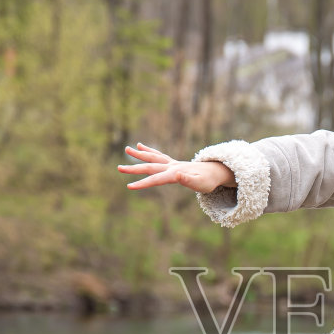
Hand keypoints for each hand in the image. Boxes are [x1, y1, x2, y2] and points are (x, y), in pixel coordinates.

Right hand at [118, 143, 235, 191]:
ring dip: (139, 155)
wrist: (215, 172)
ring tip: (127, 149)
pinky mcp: (173, 163)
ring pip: (152, 158)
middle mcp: (171, 166)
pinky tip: (140, 146)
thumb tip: (177, 176)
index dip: (142, 184)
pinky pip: (158, 156)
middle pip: (150, 167)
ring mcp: (171, 163)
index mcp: (175, 173)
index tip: (129, 186)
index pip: (155, 179)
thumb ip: (188, 180)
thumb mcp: (201, 184)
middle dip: (134, 168)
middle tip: (118, 168)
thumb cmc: (208, 181)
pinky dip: (148, 151)